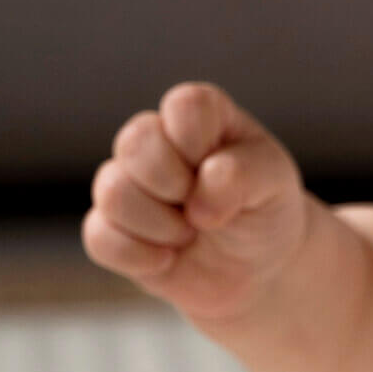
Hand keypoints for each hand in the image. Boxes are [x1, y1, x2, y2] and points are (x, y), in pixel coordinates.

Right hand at [82, 82, 311, 325]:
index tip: (222, 170)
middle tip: (205, 208)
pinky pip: (98, 237)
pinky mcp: (112, 230)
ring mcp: (130, 185)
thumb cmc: (264, 209)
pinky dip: (139, 256)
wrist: (257, 267)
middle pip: (135, 140)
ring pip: (111, 190)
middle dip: (174, 183)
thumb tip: (197, 200)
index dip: (200, 142)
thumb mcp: (274, 183)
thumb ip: (243, 174)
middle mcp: (157, 142)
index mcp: (202, 118)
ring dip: (160, 225)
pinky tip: (168, 259)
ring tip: (190, 234)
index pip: (185, 105)